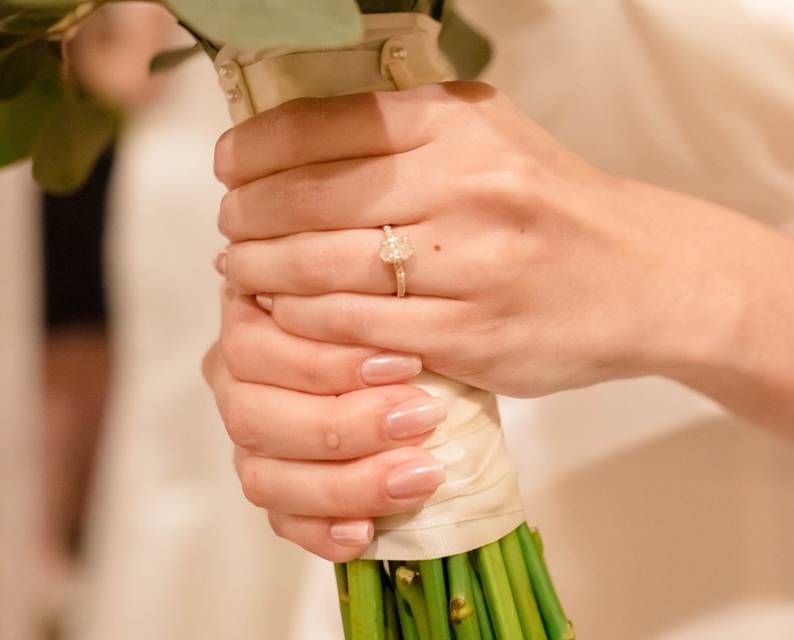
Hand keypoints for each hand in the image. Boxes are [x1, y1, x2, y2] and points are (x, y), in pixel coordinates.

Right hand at [203, 287, 447, 560]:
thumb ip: (365, 295)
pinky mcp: (275, 489)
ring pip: (264, 476)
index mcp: (247, 318)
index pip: (258, 348)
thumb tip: (376, 273)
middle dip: (346, 424)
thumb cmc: (395, 315)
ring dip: (347, 481)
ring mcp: (248, 441)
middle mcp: (233, 381)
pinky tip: (366, 531)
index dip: (329, 363)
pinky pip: (281, 520)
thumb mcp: (380, 293)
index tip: (408, 364)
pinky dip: (323, 529)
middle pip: (254, 416)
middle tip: (424, 418)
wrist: (421, 362)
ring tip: (422, 475)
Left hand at [214, 81, 737, 397]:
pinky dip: (304, 322)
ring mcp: (471, 265)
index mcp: (461, 123)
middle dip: (245, 217)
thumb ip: (408, 125)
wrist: (647, 276)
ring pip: (322, 267)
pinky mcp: (474, 335)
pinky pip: (356, 328)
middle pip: (309, 199)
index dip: (254, 149)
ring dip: (262, 273)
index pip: (321, 124)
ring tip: (243, 274)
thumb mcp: (495, 135)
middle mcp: (466, 185)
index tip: (229, 167)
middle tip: (229, 229)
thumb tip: (297, 134)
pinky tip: (286, 316)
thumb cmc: (556, 206)